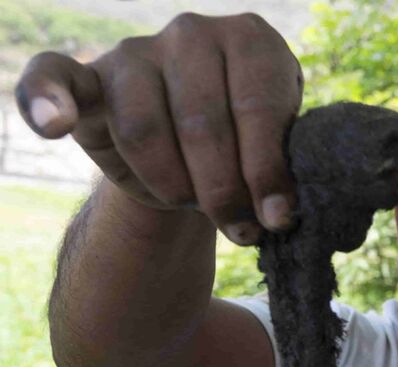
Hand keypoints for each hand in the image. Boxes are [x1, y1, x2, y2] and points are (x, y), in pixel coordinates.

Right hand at [15, 13, 302, 243]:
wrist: (199, 154)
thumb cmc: (249, 149)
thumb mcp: (274, 154)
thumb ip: (277, 173)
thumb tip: (277, 216)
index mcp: (252, 42)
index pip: (257, 109)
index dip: (266, 172)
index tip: (275, 219)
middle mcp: (194, 33)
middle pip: (202, 124)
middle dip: (222, 190)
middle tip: (239, 228)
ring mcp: (138, 52)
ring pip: (145, 129)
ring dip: (172, 184)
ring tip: (193, 205)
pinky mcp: (90, 77)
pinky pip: (55, 77)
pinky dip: (46, 99)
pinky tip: (56, 124)